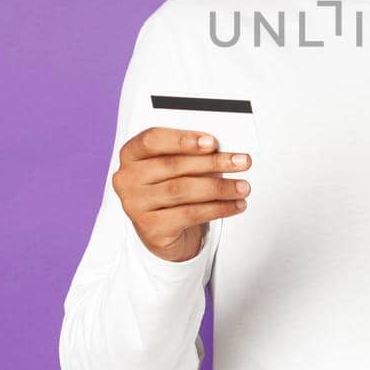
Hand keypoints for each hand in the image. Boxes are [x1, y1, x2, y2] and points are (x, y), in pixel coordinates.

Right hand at [113, 127, 251, 262]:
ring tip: (243, 186)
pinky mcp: (150, 228)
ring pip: (183, 190)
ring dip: (220, 187)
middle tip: (241, 161)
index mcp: (131, 154)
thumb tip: (226, 150)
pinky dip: (218, 208)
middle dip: (213, 163)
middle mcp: (127, 179)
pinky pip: (189, 214)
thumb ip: (192, 154)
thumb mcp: (176, 166)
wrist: (162, 229)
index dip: (183, 139)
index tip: (212, 142)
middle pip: (173, 166)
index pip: (152, 140)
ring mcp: (135, 205)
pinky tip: (235, 205)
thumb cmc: (171, 188)